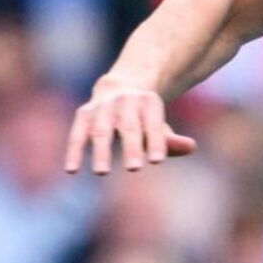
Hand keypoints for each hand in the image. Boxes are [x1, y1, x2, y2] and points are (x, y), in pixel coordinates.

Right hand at [66, 76, 195, 173]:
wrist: (118, 90)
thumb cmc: (144, 118)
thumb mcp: (160, 125)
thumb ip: (172, 140)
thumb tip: (191, 147)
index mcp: (148, 102)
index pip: (153, 124)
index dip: (156, 141)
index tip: (157, 161)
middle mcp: (124, 101)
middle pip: (128, 126)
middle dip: (132, 147)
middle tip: (134, 168)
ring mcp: (102, 106)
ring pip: (101, 130)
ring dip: (101, 151)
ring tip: (101, 172)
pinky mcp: (84, 114)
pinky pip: (77, 134)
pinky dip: (74, 151)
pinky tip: (71, 170)